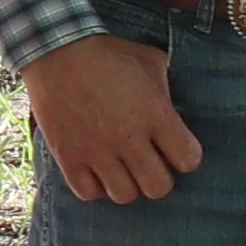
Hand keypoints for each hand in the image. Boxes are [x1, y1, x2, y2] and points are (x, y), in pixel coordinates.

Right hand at [29, 35, 201, 204]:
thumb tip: (179, 114)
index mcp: (155, 113)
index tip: (176, 148)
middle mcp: (128, 138)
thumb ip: (170, 91)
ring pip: (125, 196)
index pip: (188, 160)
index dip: (185, 156)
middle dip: (158, 177)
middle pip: (159, 188)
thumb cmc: (108, 54)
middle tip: (149, 162)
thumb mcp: (150, 62)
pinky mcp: (68, 156)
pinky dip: (95, 186)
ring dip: (127, 184)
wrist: (56, 50)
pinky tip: (97, 169)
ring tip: (122, 167)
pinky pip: (89, 193)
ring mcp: (96, 150)